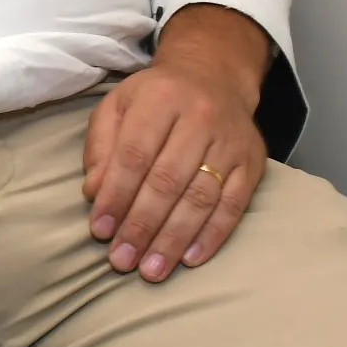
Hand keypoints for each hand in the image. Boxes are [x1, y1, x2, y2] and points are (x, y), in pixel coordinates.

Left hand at [83, 4, 273, 281]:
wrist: (214, 76)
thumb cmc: (156, 98)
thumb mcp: (118, 106)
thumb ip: (102, 146)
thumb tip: (94, 193)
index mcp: (160, 99)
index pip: (134, 155)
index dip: (116, 196)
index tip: (100, 230)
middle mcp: (200, 118)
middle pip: (167, 181)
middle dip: (142, 226)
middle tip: (122, 260)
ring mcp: (230, 142)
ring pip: (200, 198)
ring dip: (174, 239)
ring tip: (151, 270)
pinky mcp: (252, 163)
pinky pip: (233, 205)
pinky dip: (212, 236)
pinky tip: (190, 259)